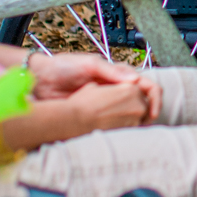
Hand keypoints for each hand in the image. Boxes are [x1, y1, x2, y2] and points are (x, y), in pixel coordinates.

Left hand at [26, 53, 161, 120]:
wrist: (41, 79)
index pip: (146, 84)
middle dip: (148, 112)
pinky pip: (111, 121)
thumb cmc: (64, 66)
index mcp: (118, 73)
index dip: (155, 98)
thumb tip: (135, 80)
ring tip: (135, 130)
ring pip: (129, 113)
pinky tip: (118, 132)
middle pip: (142, 100)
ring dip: (135, 121)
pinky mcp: (94, 112)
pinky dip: (118, 127)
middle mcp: (115, 87)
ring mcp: (105, 101)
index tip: (153, 112)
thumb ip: (111, 71)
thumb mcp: (90, 64)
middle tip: (146, 124)